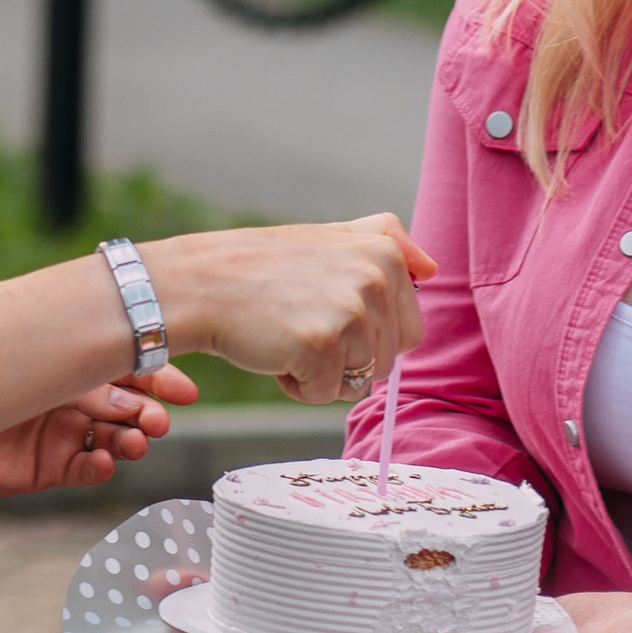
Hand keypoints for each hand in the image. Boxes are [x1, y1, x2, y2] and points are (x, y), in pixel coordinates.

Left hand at [0, 366, 196, 501]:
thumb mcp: (35, 376)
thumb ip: (84, 390)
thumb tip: (132, 404)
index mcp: (73, 366)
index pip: (127, 368)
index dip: (159, 378)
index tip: (186, 391)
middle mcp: (74, 399)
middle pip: (127, 405)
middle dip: (149, 412)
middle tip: (159, 420)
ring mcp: (63, 433)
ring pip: (112, 438)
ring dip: (130, 440)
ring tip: (135, 441)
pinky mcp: (48, 467)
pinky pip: (84, 468)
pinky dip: (99, 466)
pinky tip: (105, 460)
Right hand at [145, 213, 433, 403]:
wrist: (200, 283)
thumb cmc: (262, 267)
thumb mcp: (328, 237)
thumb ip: (385, 242)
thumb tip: (432, 268)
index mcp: (384, 254)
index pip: (409, 330)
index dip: (367, 336)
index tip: (327, 312)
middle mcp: (375, 280)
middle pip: (387, 360)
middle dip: (348, 358)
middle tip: (302, 324)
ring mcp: (350, 314)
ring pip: (360, 381)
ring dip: (323, 373)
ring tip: (287, 335)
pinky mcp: (321, 348)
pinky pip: (327, 394)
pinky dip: (299, 385)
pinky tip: (274, 352)